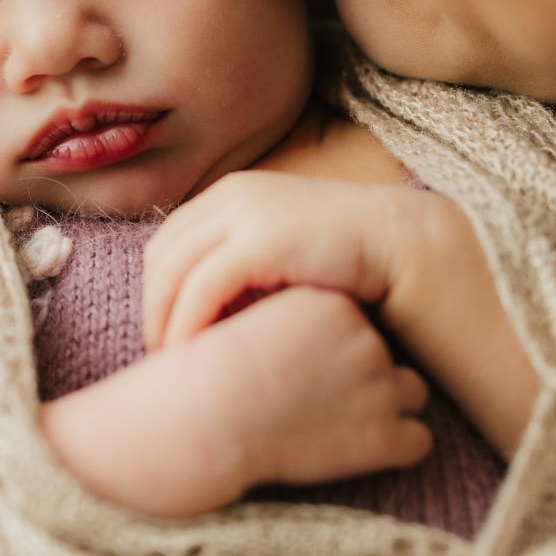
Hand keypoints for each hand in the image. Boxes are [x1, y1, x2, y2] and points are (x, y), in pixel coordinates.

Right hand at [44, 285, 431, 516]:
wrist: (199, 419)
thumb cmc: (211, 374)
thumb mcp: (248, 319)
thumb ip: (286, 312)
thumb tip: (313, 321)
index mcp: (335, 305)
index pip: (361, 322)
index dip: (337, 350)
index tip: (303, 372)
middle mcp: (367, 341)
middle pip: (385, 354)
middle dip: (361, 378)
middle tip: (317, 402)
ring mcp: (379, 388)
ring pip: (412, 392)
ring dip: (384, 409)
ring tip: (338, 425)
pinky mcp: (383, 436)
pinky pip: (417, 442)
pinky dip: (395, 449)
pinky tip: (359, 452)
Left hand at [146, 168, 536, 459]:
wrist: (402, 244)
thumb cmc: (347, 257)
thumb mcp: (283, 250)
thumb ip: (243, 265)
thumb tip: (210, 310)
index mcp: (231, 193)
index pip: (169, 243)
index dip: (158, 290)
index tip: (164, 333)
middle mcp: (230, 195)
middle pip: (162, 257)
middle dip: (153, 307)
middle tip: (160, 355)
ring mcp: (242, 213)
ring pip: (172, 272)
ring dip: (163, 320)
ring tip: (173, 362)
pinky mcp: (258, 240)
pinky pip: (201, 288)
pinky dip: (187, 323)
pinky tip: (192, 354)